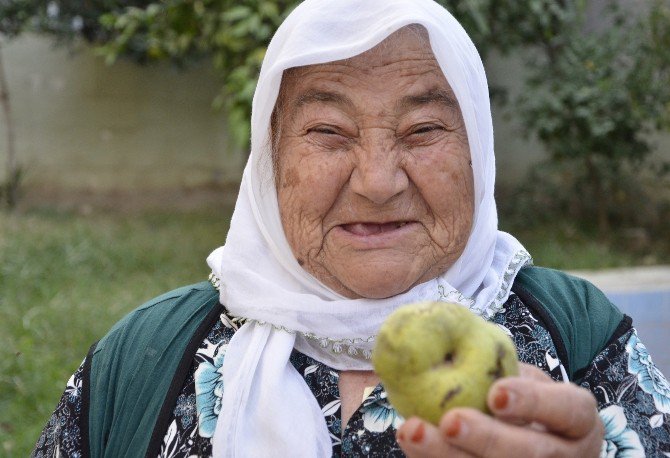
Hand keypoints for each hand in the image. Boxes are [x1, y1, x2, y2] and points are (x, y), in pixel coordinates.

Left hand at [396, 363, 603, 456]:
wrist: (525, 437)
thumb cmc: (520, 399)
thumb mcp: (523, 380)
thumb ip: (500, 370)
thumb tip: (446, 341)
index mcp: (578, 421)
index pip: (569, 411)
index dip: (534, 403)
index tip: (495, 393)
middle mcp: (568, 455)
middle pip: (532, 454)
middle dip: (486, 439)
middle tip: (450, 420)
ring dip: (449, 455)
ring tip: (413, 433)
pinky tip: (413, 445)